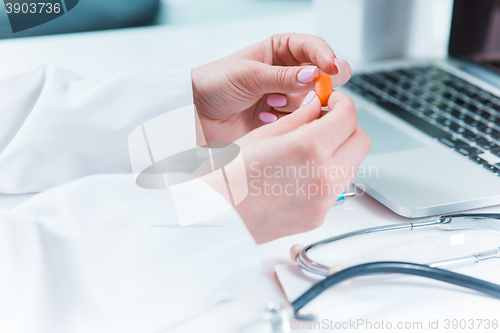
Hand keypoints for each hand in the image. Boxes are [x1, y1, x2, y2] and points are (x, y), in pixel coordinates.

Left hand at [192, 33, 351, 143]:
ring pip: (312, 100)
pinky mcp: (281, 120)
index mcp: (279, 51)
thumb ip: (282, 76)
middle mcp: (286, 73)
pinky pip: (299, 120)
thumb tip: (315, 75)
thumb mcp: (248, 75)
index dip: (325, 55)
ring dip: (296, 104)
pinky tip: (265, 118)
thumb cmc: (215, 83)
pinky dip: (288, 121)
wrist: (196, 113)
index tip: (330, 68)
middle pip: (321, 74)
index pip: (312, 47)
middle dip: (322, 83)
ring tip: (271, 105)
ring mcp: (285, 97)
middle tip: (318, 91)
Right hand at [219, 93, 370, 243]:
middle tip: (326, 121)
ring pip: (352, 166)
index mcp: (310, 149)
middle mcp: (324, 178)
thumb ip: (298, 118)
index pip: (348, 117)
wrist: (213, 214)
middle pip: (361, 142)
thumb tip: (316, 106)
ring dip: (340, 150)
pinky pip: (336, 188)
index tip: (331, 102)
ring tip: (311, 146)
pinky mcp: (318, 218)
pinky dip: (328, 173)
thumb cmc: (227, 176)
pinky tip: (302, 171)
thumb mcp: (262, 135)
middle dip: (348, 126)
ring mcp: (323, 202)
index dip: (342, 103)